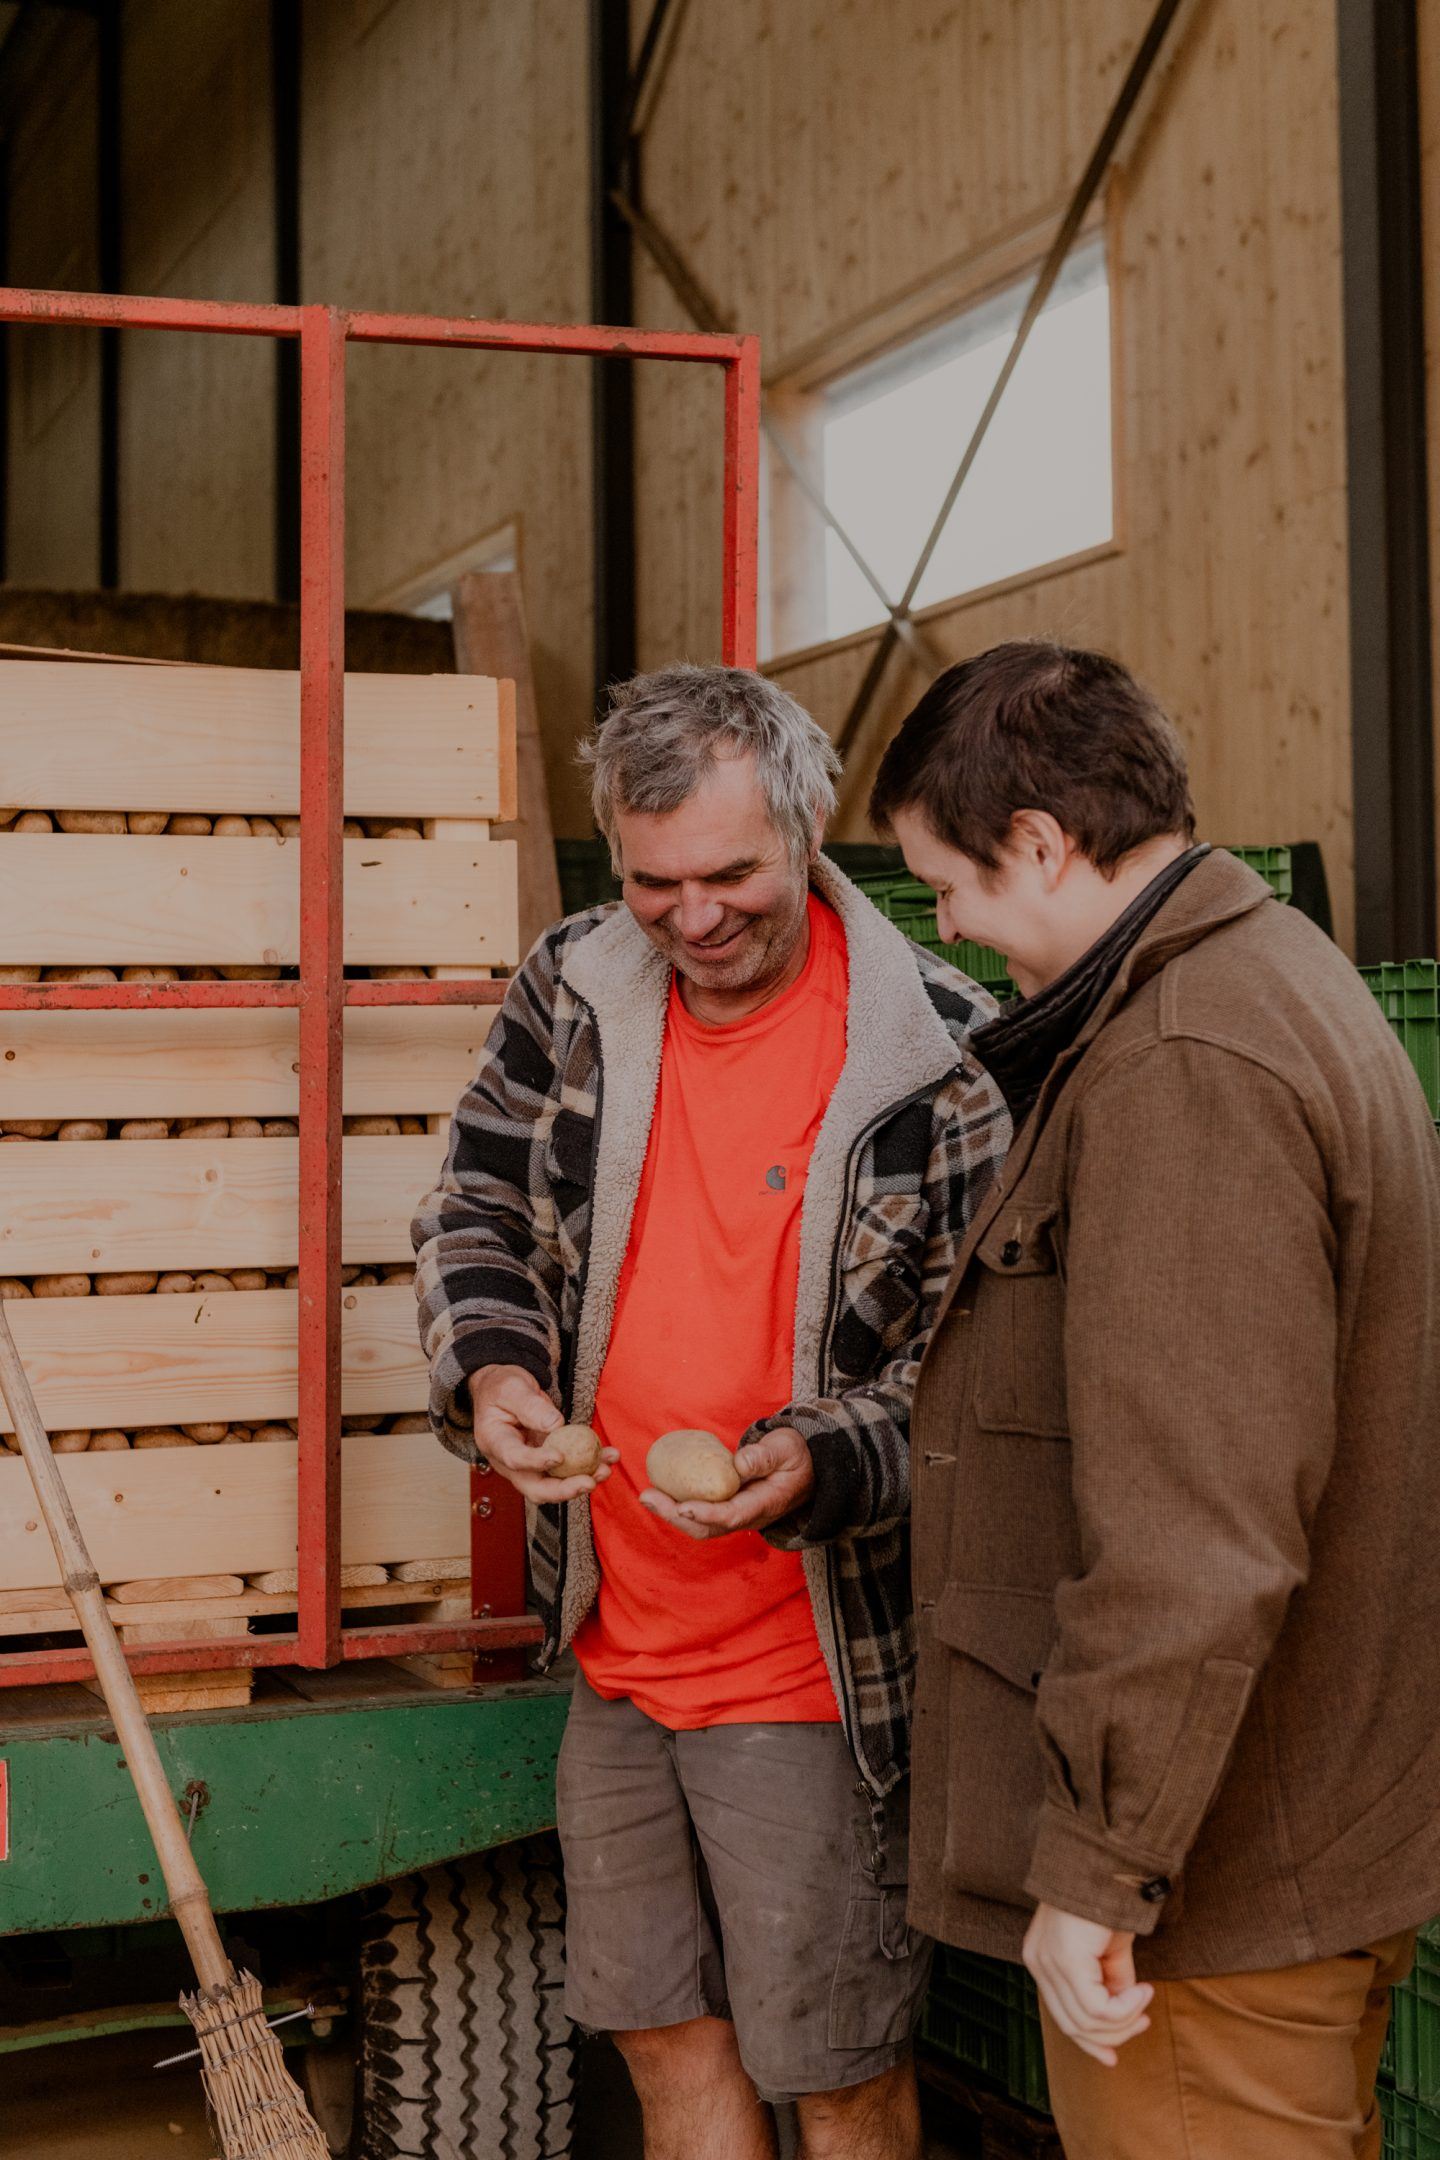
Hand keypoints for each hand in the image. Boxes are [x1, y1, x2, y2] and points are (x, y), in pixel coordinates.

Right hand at [469, 1365, 617, 1504]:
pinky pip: (568, 1470)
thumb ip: (530, 1406)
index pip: (514, 1458)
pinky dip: (590, 1466)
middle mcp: (510, 1462)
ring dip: (582, 1480)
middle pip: (535, 1488)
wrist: (502, 1391)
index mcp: (495, 1442)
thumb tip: (555, 1425)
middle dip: (564, 1490)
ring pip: (555, 1484)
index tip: (559, 1457)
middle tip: (588, 1482)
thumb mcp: (511, 1388)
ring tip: (605, 1468)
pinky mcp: (547, 1462)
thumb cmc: (502, 1388)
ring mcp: (530, 1466)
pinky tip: (608, 1456)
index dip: (536, 1462)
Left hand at [638, 1427, 814, 1542]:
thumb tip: (738, 1464)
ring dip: (672, 1513)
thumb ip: (764, 1456)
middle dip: (676, 1516)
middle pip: (709, 1527)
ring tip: (647, 1496)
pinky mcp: (728, 1507)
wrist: (807, 1468)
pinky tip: (660, 1492)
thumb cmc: (795, 1455)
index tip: (682, 1507)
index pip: (733, 1515)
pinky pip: (701, 1513)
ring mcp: (737, 1515)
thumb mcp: (786, 1449)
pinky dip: (678, 1506)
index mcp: (766, 1503)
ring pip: (701, 1525)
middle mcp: (749, 1516)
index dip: (707, 1513)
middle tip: (648, 1497)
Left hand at [1022, 1905, 1152, 2066]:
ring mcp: (1048, 1963)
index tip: (1114, 2057)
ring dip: (1123, 2020)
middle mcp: (1037, 1963)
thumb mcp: (1107, 1948)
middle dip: (1110, 2036)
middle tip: (1143, 2023)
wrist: (1105, 1861)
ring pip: (1085, 2021)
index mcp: (1042, 1959)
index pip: (1060, 2015)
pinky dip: (1125, 2008)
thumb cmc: (1107, 1897)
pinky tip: (1142, 1991)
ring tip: (1145, 2001)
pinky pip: (1096, 2008)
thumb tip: (1123, 2013)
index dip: (1088, 2041)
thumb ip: (1110, 1979)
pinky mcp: (1065, 1961)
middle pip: (1071, 2025)